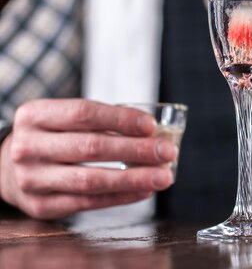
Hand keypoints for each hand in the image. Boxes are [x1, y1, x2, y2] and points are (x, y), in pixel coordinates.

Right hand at [0, 99, 177, 219]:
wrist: (6, 167)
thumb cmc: (52, 137)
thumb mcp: (63, 119)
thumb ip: (101, 122)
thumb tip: (153, 134)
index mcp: (35, 115)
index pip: (84, 113)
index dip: (121, 119)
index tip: (152, 125)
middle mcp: (28, 147)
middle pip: (91, 147)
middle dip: (136, 150)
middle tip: (167, 151)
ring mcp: (32, 179)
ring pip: (91, 180)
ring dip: (134, 178)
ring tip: (164, 176)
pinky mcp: (40, 205)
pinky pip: (88, 203)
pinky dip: (121, 196)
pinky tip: (144, 190)